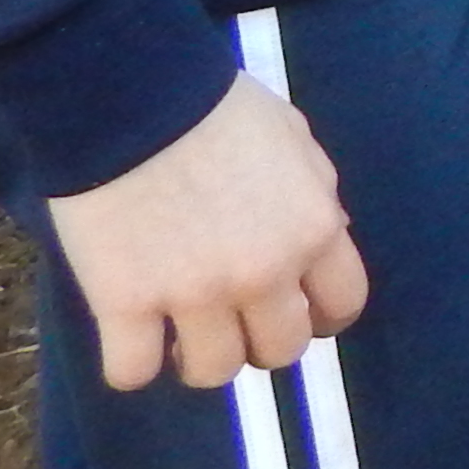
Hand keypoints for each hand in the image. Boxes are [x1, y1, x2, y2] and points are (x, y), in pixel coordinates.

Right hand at [44, 74, 367, 390]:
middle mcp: (264, 272)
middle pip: (282, 350)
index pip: (343, 305)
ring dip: (199, 357)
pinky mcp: (125, 304)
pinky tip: (130, 338)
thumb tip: (324, 234)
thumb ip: (314, 193)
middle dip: (260, 338)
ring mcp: (195, 294)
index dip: (320, 315)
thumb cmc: (213, 105)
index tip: (296, 310)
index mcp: (313, 229)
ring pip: (215, 373)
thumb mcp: (295, 139)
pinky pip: (132, 373)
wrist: (128, 94)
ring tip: (179, 330)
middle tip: (231, 317)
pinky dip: (131, 365)